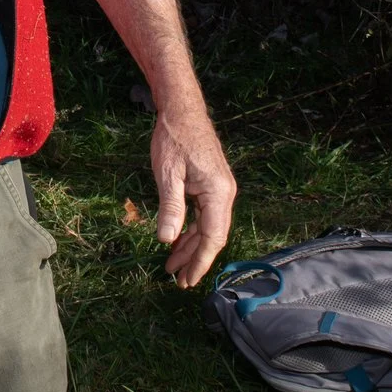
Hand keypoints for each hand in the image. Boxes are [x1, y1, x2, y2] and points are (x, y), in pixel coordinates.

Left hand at [151, 104, 237, 288]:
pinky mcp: (211, 185)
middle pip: (212, 236)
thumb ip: (170, 208)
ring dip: (190, 246)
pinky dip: (190, 230)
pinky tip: (176, 241)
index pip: (213, 237)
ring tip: (172, 266)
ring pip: (207, 227)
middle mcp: (225, 193)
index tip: (189, 280)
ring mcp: (219, 189)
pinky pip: (203, 215)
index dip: (201, 261)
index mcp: (218, 193)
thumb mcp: (167, 174)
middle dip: (195, 259)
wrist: (182, 110)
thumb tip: (167, 240)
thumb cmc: (174, 138)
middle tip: (178, 281)